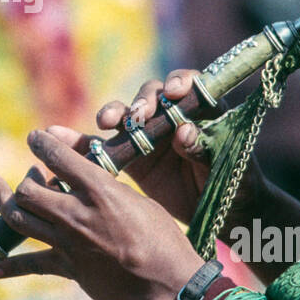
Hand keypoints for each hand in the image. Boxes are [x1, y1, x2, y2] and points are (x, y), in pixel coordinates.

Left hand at [0, 129, 206, 299]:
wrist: (168, 285)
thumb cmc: (162, 239)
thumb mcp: (138, 200)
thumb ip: (107, 188)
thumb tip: (86, 180)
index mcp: (99, 190)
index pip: (58, 157)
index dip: (41, 143)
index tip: (34, 138)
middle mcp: (77, 214)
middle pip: (28, 190)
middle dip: (23, 178)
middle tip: (29, 174)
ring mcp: (68, 243)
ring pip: (20, 219)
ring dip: (2, 201)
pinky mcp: (68, 268)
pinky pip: (31, 264)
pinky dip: (10, 267)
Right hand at [93, 70, 264, 226]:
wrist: (223, 217)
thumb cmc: (237, 186)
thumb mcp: (225, 167)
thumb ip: (204, 148)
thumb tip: (183, 131)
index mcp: (204, 111)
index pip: (190, 85)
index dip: (180, 81)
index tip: (174, 92)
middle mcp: (173, 116)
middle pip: (153, 95)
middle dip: (144, 100)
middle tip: (141, 115)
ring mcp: (149, 136)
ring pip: (127, 114)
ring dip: (116, 113)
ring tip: (108, 122)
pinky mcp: (131, 158)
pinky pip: (105, 146)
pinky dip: (83, 141)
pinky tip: (62, 137)